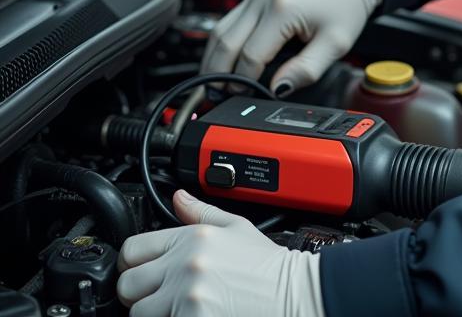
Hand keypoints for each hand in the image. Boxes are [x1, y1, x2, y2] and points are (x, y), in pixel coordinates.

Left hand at [117, 190, 324, 316]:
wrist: (292, 294)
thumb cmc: (266, 265)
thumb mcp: (236, 227)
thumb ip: (201, 213)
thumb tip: (178, 198)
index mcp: (192, 238)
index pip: (132, 249)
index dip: (132, 262)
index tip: (139, 271)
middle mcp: (185, 266)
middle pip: (127, 286)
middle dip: (138, 293)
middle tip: (157, 295)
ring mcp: (186, 297)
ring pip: (139, 313)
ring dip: (153, 313)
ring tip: (175, 308)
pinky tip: (190, 313)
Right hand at [201, 0, 382, 95]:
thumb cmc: (346, 6)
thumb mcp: (335, 44)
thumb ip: (306, 70)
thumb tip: (278, 89)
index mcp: (283, 9)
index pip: (250, 56)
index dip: (244, 82)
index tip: (245, 97)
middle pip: (225, 43)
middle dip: (218, 74)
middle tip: (218, 96)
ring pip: (220, 31)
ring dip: (214, 60)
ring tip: (217, 84)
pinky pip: (229, 21)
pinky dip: (223, 44)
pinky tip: (226, 61)